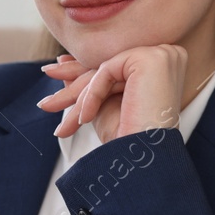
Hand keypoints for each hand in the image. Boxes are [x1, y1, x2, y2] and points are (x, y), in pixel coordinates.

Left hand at [37, 44, 186, 143]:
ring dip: (79, 96)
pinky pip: (107, 69)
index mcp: (163, 64)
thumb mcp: (102, 103)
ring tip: (60, 119)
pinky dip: (92, 95)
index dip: (84, 73)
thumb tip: (62, 61)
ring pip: (106, 68)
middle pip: (109, 65)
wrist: (144, 160)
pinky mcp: (151, 58)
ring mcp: (162, 54)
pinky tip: (84, 118)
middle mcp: (168, 55)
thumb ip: (88, 81)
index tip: (57, 72)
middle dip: (74, 85)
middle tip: (46, 98)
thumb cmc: (129, 137)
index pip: (116, 64)